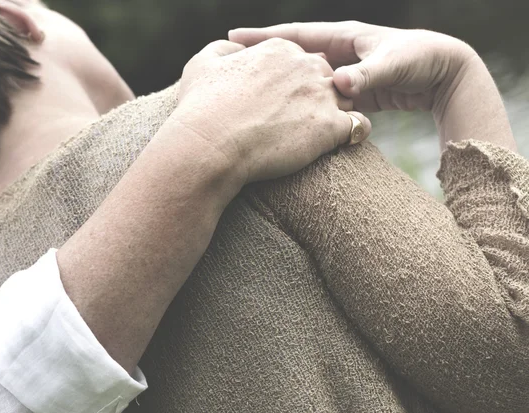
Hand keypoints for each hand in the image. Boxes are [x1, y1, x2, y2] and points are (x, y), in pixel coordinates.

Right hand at [170, 39, 370, 186]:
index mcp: (279, 50)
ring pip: (345, 99)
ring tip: (324, 133)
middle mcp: (305, 66)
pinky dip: (355, 132)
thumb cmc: (200, 108)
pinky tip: (343, 142)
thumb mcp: (201, 65)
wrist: (211, 146)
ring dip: (338, 112)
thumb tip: (233, 48)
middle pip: (326, 76)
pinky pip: (358, 126)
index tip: (284, 99)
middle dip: (319, 93)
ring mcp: (321, 95)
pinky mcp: (330, 127)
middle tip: (304, 119)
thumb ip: (222, 52)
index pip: (298, 58)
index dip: (292, 80)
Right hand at [229, 22, 476, 114]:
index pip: (295, 35)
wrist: (441, 72)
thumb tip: (337, 84)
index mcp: (341, 39)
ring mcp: (341, 74)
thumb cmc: (418, 61)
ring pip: (302, 81)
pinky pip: (318, 100)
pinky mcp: (349, 93)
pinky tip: (287, 118)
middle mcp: (337, 54)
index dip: (263, 36)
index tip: (232, 39)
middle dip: (264, 60)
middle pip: (292, 57)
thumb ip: (365, 76)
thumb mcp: (391, 67)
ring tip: (252, 98)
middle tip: (232, 70)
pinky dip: (303, 105)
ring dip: (280, 87)